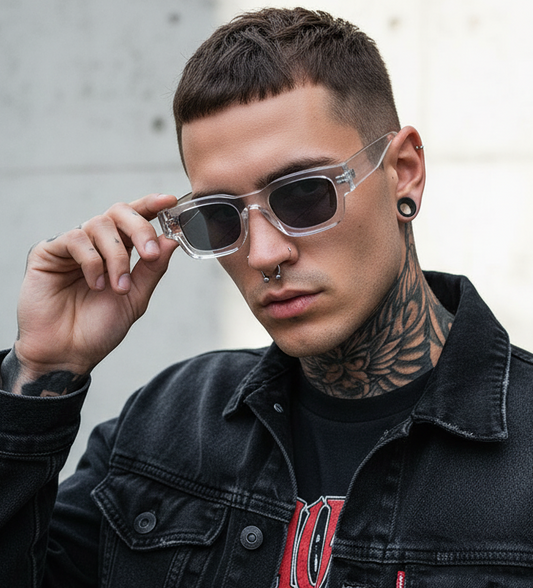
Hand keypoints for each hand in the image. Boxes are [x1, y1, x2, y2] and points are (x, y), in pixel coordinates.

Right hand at [13, 193, 178, 383]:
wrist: (68, 353)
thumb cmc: (100, 328)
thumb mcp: (136, 298)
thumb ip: (152, 269)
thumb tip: (171, 240)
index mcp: (119, 251)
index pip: (135, 218)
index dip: (151, 205)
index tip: (169, 202)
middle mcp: (96, 244)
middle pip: (119, 212)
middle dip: (140, 228)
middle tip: (150, 254)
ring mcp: (72, 246)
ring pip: (99, 224)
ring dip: (117, 256)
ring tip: (118, 287)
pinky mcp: (48, 252)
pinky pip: (75, 239)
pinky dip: (92, 261)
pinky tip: (95, 284)